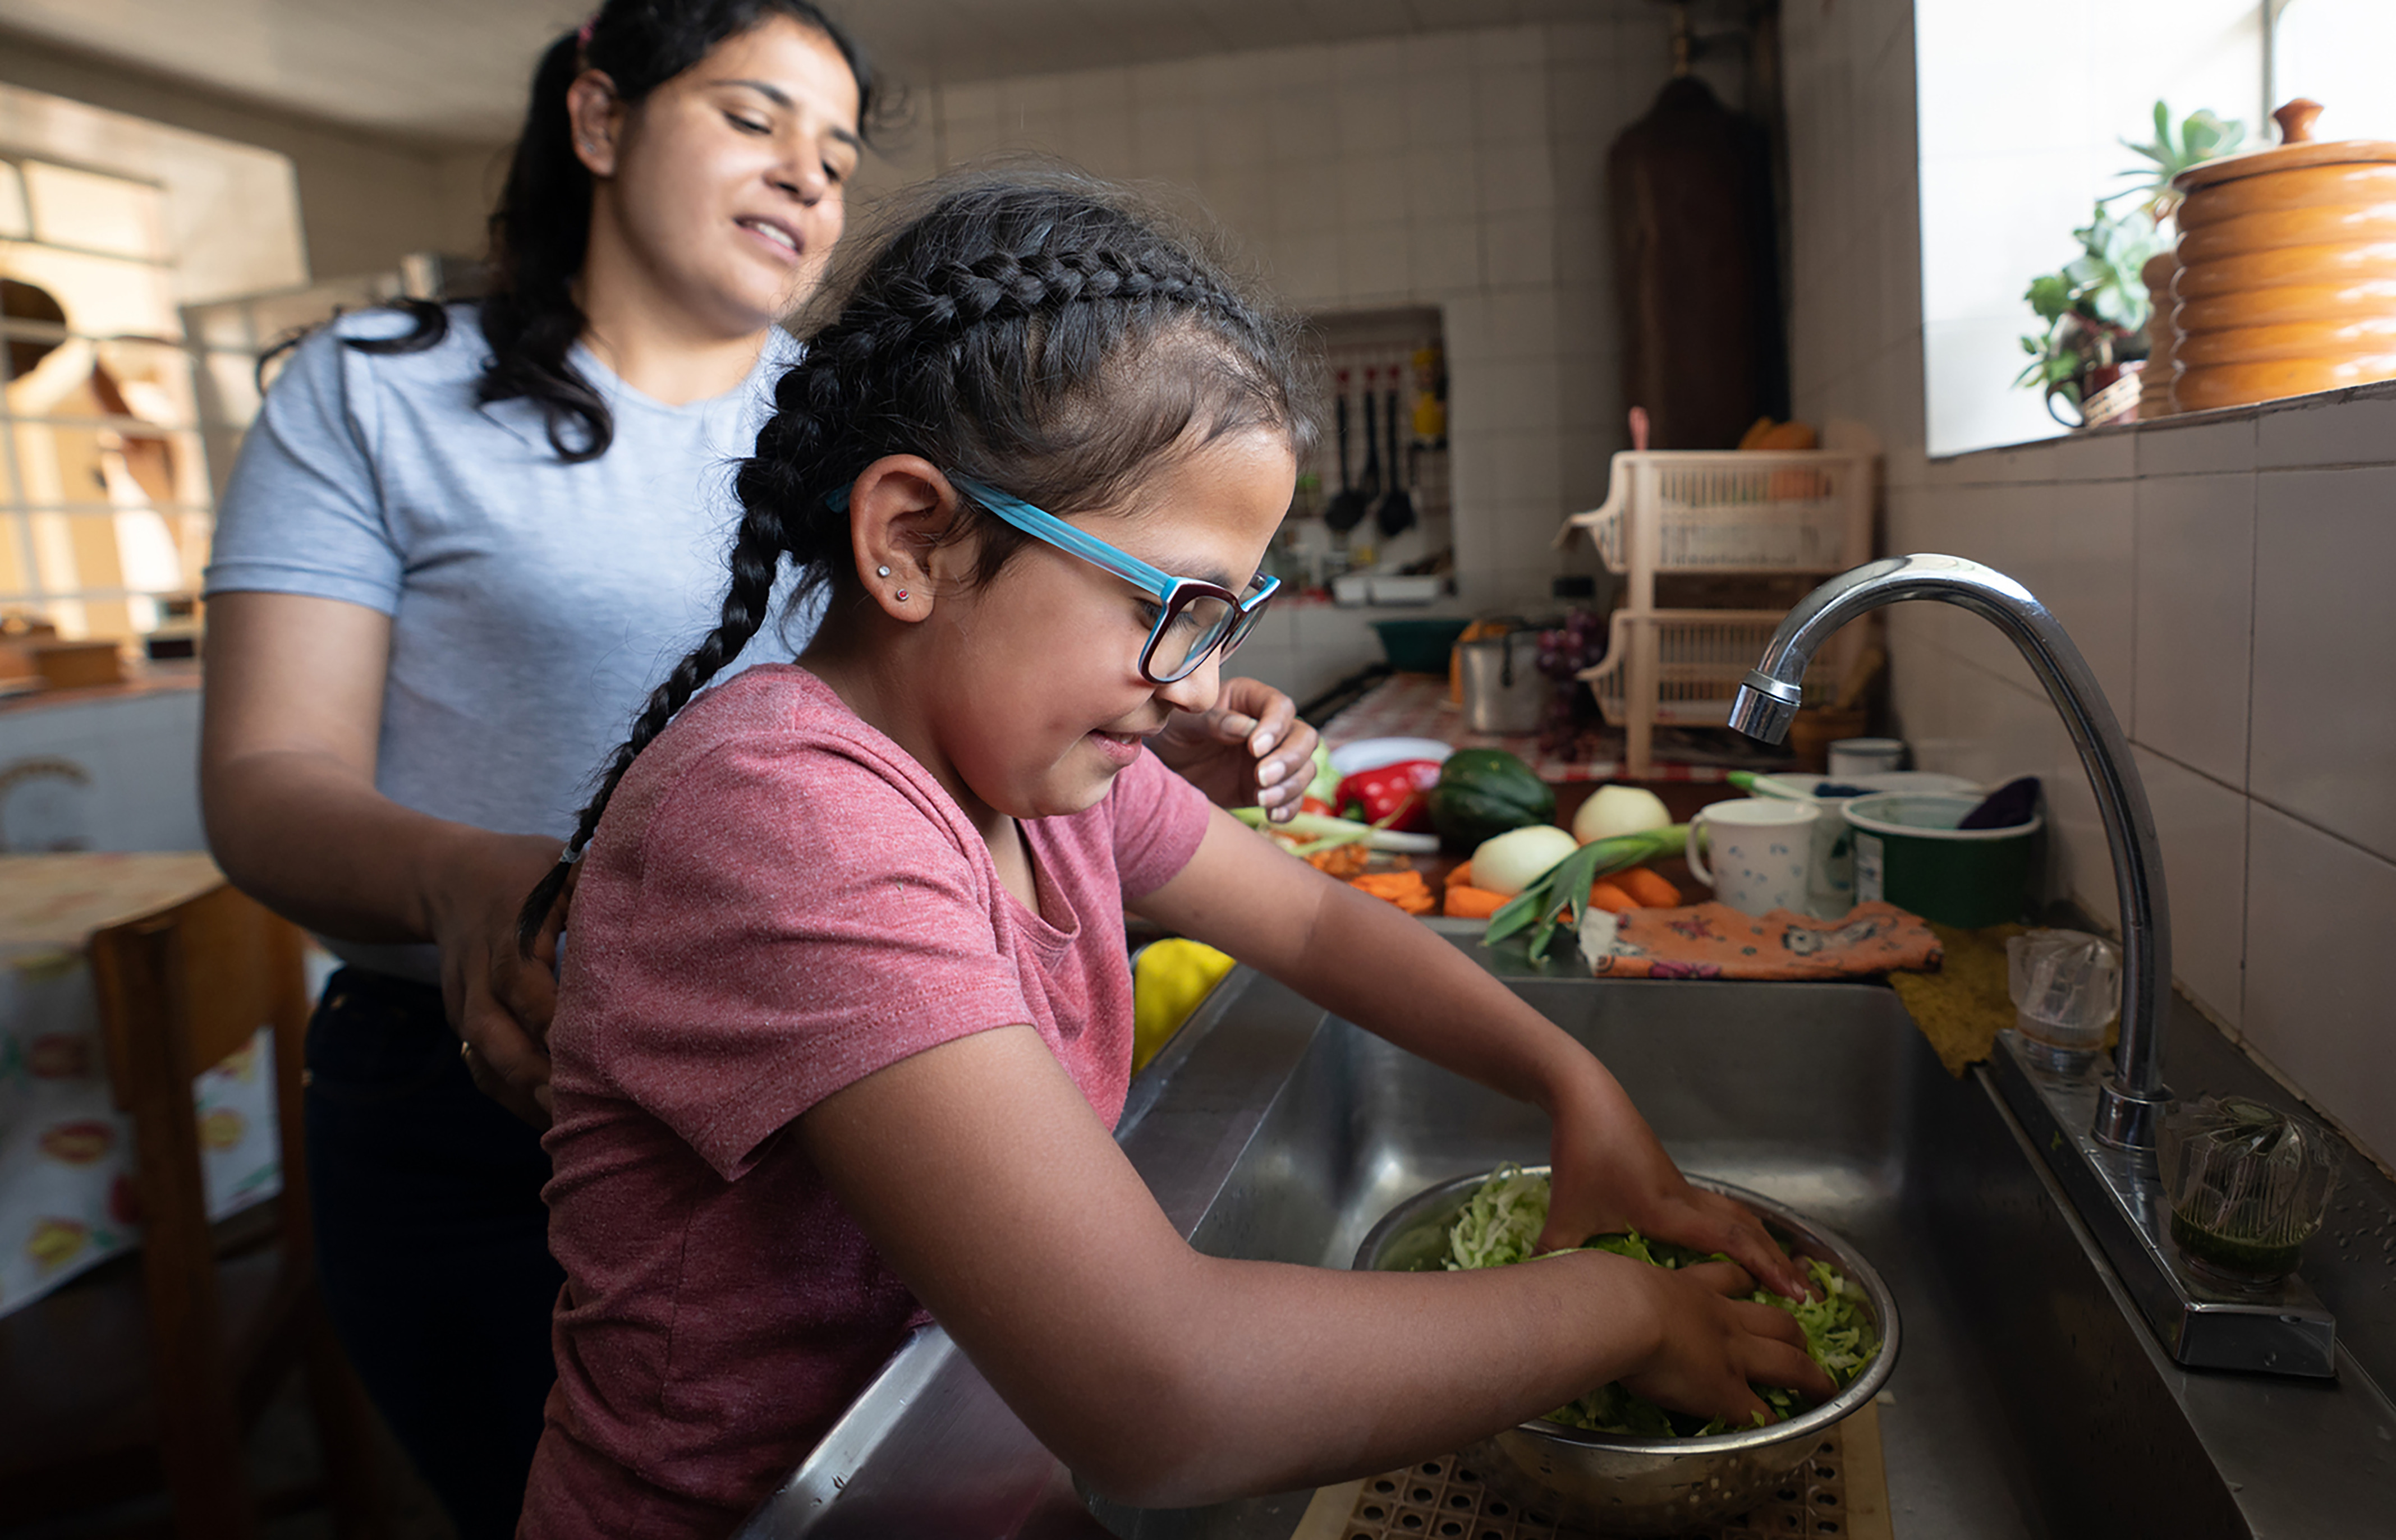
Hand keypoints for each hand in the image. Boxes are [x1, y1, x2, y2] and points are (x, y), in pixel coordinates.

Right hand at [427, 831, 574, 1127]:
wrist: (447, 878)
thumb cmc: (525, 871)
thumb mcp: (561, 864)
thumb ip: (600, 886)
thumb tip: (660, 904)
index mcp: (509, 934)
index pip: (525, 984)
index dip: (554, 1022)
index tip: (595, 1052)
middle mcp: (479, 974)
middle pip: (493, 1033)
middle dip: (533, 1074)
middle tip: (578, 1106)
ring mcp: (465, 1002)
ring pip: (483, 1059)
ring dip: (521, 1096)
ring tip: (568, 1125)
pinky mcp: (463, 1022)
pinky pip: (480, 1067)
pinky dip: (509, 1096)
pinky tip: (548, 1118)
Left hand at [1150, 676, 1320, 821]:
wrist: (1166, 768)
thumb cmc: (1173, 734)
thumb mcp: (1184, 723)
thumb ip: (1213, 721)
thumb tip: (1246, 728)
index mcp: (1249, 699)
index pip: (1280, 707)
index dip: (1275, 727)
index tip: (1255, 748)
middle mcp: (1269, 727)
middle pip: (1304, 738)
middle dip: (1289, 759)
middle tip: (1261, 777)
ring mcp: (1273, 758)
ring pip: (1305, 768)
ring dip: (1290, 786)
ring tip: (1261, 798)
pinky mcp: (1270, 787)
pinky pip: (1294, 797)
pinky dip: (1289, 807)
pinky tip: (1272, 814)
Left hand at [1537, 1071, 1813, 1299]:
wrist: (1584, 1097)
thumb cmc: (1580, 1154)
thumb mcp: (1564, 1215)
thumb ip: (1557, 1257)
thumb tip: (1545, 1302)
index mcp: (1668, 1211)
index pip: (1730, 1243)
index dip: (1765, 1268)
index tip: (1796, 1294)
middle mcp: (1685, 1199)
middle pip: (1746, 1229)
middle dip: (1777, 1262)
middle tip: (1805, 1293)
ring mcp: (1682, 1187)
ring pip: (1735, 1215)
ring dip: (1762, 1242)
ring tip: (1783, 1271)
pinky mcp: (1672, 1180)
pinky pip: (1718, 1208)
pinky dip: (1739, 1227)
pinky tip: (1737, 1243)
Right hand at [1619, 1259, 1834, 1426]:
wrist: (1623, 1310)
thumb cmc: (1608, 1290)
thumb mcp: (1610, 1275)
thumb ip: (1604, 1279)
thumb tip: (1572, 1277)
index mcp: (1692, 1288)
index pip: (1728, 1280)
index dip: (1744, 1283)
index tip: (1752, 1283)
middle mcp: (1721, 1318)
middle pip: (1773, 1320)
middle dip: (1792, 1329)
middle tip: (1802, 1337)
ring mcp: (1731, 1355)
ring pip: (1787, 1361)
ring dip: (1809, 1374)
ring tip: (1821, 1383)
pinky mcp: (1727, 1392)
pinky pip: (1761, 1411)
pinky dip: (1775, 1419)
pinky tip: (1782, 1426)